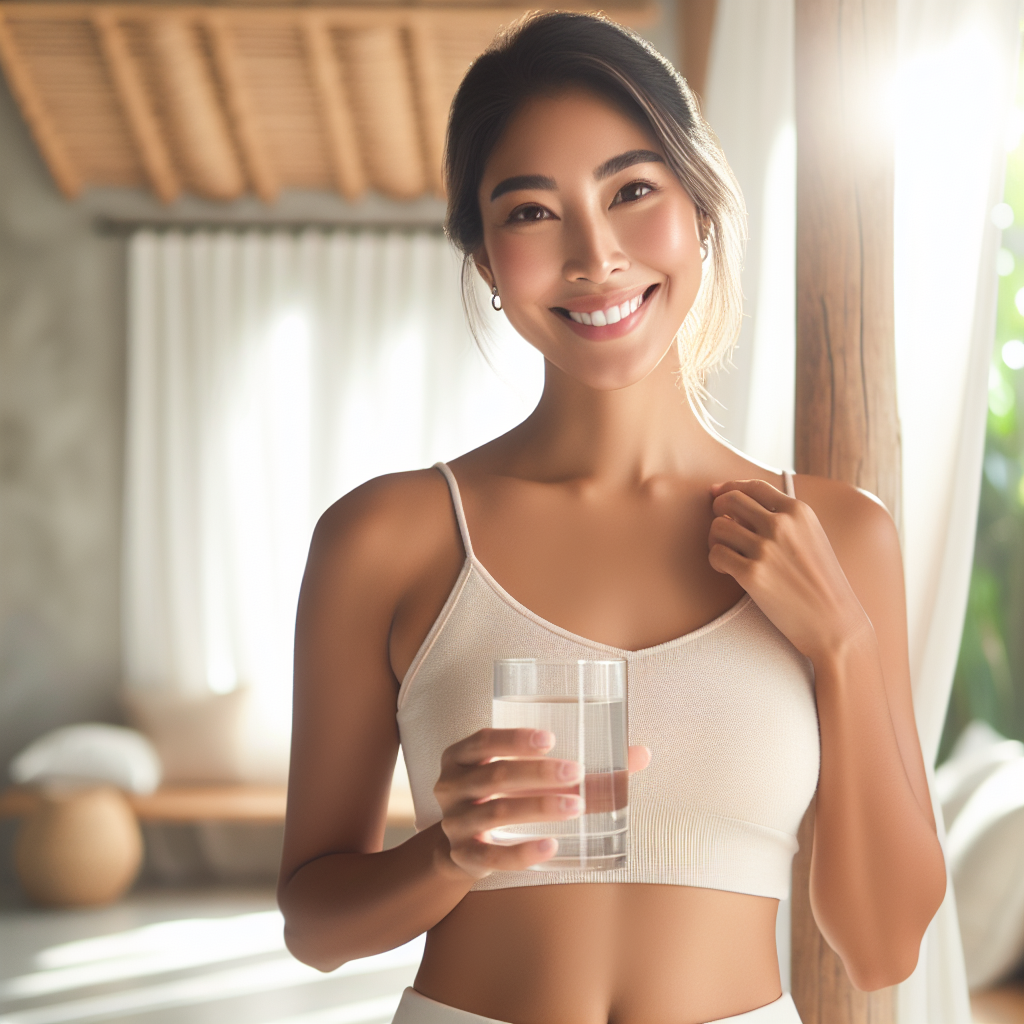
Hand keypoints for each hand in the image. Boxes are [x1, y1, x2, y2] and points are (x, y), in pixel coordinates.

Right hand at [434, 728, 650, 879]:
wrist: (459, 846)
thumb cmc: (503, 796)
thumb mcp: (523, 775)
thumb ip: (576, 764)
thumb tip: (641, 754)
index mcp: (461, 756)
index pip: (484, 740)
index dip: (515, 738)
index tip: (552, 738)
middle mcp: (450, 786)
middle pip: (493, 775)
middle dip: (536, 773)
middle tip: (575, 773)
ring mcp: (454, 824)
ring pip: (495, 812)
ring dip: (537, 807)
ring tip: (576, 806)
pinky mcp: (463, 857)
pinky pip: (493, 857)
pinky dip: (523, 852)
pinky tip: (552, 846)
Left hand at [707, 479, 872, 664]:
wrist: (835, 624)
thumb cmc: (821, 583)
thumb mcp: (811, 537)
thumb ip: (783, 518)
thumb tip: (739, 506)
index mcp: (799, 511)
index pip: (753, 486)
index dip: (729, 488)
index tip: (717, 495)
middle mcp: (781, 524)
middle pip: (729, 500)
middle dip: (717, 511)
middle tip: (721, 529)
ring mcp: (766, 549)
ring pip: (717, 527)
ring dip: (715, 539)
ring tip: (727, 553)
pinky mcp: (752, 574)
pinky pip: (716, 555)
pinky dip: (716, 562)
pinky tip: (728, 570)